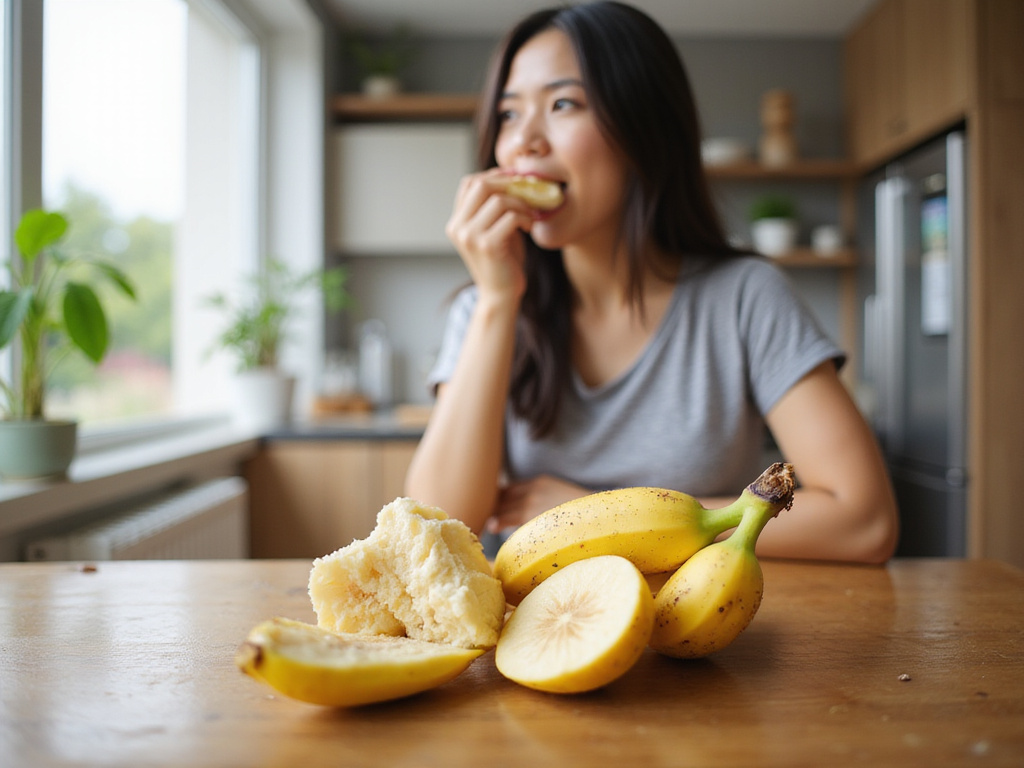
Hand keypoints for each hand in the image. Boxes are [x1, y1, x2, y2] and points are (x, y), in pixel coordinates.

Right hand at [445, 170, 535, 303]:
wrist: (500, 296)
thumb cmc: (502, 261)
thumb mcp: (492, 230)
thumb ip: (493, 207)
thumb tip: (511, 177)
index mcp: (456, 222)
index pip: (469, 183)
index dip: (493, 176)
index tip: (515, 181)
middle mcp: (458, 227)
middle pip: (481, 185)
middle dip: (509, 185)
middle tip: (527, 193)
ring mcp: (470, 236)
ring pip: (499, 200)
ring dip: (521, 204)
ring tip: (529, 216)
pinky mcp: (487, 245)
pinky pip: (511, 217)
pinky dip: (525, 218)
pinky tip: (528, 228)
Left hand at [486, 475, 590, 532]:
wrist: (599, 516)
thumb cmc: (583, 513)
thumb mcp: (562, 498)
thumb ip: (546, 500)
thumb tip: (537, 514)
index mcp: (540, 482)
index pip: (511, 488)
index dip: (498, 496)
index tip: (490, 504)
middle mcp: (533, 489)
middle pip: (502, 496)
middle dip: (491, 505)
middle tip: (480, 513)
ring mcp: (532, 503)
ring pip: (502, 507)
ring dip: (492, 515)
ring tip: (485, 523)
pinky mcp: (532, 518)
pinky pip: (509, 519)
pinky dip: (498, 523)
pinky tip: (492, 528)